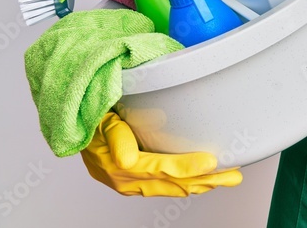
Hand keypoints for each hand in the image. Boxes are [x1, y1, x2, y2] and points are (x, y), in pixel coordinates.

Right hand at [80, 112, 241, 196]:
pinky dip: (188, 185)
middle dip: (205, 180)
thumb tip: (127, 160)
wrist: (72, 129)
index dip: (185, 167)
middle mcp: (123, 178)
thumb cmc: (91, 117)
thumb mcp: (100, 119)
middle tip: (233, 175)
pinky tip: (206, 182)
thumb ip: (115, 137)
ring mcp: (128, 184)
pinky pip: (164, 188)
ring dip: (201, 184)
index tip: (210, 162)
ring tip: (228, 179)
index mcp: (115, 161)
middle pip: (170, 182)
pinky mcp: (133, 184)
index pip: (157, 168)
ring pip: (170, 188)